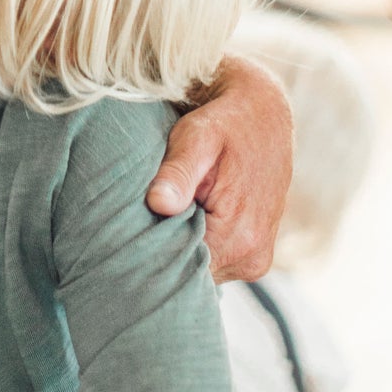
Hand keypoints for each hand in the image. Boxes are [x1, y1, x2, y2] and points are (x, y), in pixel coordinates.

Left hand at [146, 53, 293, 281]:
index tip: (126, 234)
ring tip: (164, 217)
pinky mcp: (253, 256)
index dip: (149, 253)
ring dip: (179, 249)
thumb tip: (158, 203)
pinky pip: (213, 263)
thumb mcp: (196, 137)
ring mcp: (255, 262)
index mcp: (239, 235)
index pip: (178, 268)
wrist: (264, 117)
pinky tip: (183, 221)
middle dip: (163, 253)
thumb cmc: (224, 124)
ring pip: (200, 271)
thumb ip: (178, 173)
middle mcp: (252, 258)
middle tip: (136, 224)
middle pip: (190, 274)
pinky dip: (196, 246)